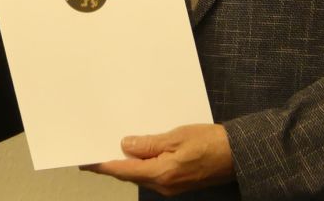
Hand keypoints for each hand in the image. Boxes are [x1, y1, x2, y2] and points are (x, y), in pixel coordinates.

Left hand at [83, 124, 233, 195]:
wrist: (238, 155)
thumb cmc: (210, 142)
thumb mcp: (177, 137)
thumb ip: (149, 143)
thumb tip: (125, 145)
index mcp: (161, 174)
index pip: (123, 170)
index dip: (102, 165)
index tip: (85, 160)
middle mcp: (163, 185)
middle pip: (129, 175)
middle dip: (111, 165)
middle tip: (94, 151)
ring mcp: (171, 186)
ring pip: (140, 175)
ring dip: (125, 164)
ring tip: (110, 148)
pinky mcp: (177, 182)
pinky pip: (151, 174)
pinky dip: (140, 164)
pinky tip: (136, 152)